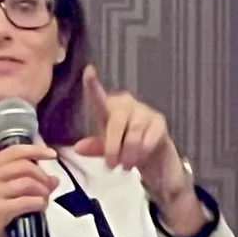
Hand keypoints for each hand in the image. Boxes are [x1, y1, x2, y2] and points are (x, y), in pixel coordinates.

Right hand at [0, 141, 59, 236]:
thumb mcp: (6, 195)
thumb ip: (27, 182)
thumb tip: (54, 178)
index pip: (15, 151)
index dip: (36, 150)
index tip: (53, 155)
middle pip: (24, 166)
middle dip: (42, 177)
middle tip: (48, 190)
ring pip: (28, 182)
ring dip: (42, 192)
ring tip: (44, 201)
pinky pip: (27, 201)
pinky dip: (39, 203)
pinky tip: (40, 208)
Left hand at [74, 67, 192, 201]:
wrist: (154, 160)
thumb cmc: (127, 150)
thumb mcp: (108, 151)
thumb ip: (95, 148)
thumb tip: (78, 148)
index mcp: (109, 110)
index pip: (99, 96)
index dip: (92, 84)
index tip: (88, 71)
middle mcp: (127, 105)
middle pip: (116, 122)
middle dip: (112, 147)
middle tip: (111, 166)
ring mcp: (145, 111)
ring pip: (132, 136)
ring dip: (128, 155)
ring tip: (126, 166)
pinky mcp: (159, 122)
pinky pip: (147, 140)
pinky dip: (142, 154)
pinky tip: (141, 158)